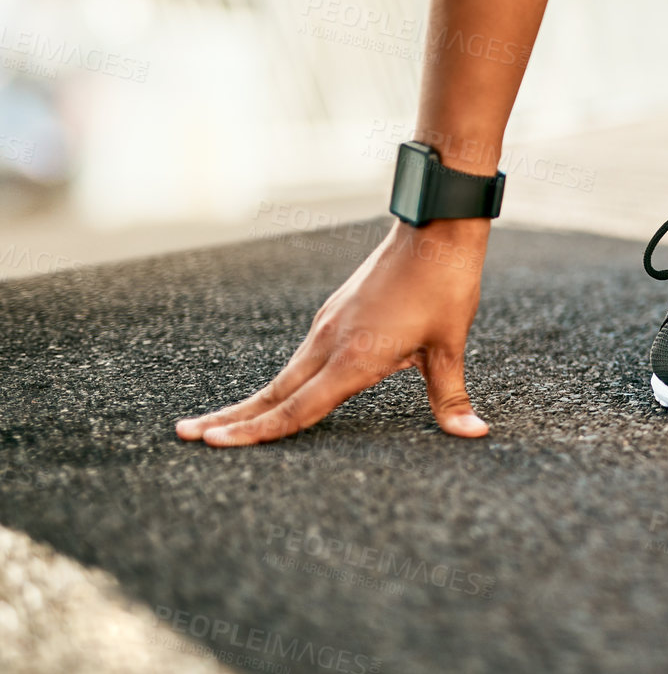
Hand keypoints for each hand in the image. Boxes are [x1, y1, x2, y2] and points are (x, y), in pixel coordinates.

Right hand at [176, 220, 491, 446]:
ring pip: (285, 374)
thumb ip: (451, 396)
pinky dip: (283, 380)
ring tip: (219, 420)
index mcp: (354, 358)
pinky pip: (303, 356)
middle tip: (186, 435)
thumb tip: (475, 433)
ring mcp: (329, 324)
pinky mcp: (336, 313)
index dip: (257, 432)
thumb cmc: (444, 286)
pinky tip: (280, 390)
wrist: (435, 229)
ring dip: (254, 400)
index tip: (214, 444)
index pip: (297, 408)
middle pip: (274, 392)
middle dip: (231, 418)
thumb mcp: (450, 346)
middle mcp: (330, 342)